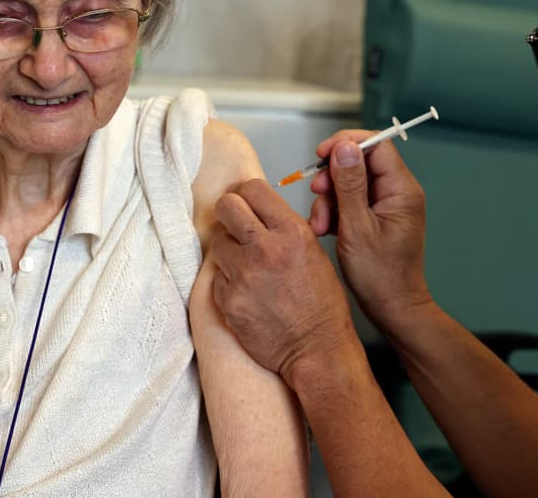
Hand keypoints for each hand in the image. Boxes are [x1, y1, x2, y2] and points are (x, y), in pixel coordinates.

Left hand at [210, 179, 359, 382]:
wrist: (316, 350)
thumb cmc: (321, 305)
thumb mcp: (314, 253)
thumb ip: (284, 229)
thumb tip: (257, 211)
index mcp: (292, 232)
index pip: (252, 188)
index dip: (247, 194)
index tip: (247, 203)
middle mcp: (266, 249)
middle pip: (226, 205)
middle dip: (230, 213)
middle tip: (236, 226)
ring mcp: (243, 275)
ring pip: (217, 242)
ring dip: (228, 251)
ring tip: (247, 267)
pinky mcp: (228, 300)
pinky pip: (216, 276)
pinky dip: (227, 281)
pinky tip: (247, 292)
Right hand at [308, 133, 431, 327]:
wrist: (392, 308)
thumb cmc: (381, 277)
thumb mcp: (357, 227)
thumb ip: (349, 185)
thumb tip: (345, 148)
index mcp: (402, 190)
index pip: (376, 145)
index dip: (346, 145)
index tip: (322, 155)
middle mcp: (397, 193)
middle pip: (359, 163)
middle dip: (332, 178)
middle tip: (317, 193)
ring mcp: (386, 205)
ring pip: (350, 183)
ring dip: (329, 199)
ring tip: (320, 224)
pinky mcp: (375, 217)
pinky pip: (349, 201)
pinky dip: (333, 212)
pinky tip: (325, 229)